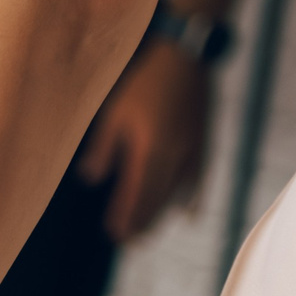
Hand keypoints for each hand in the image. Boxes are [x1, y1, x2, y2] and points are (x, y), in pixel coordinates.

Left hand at [74, 40, 209, 243]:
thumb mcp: (115, 113)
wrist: (185, 52)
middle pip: (157, 201)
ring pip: (177, 195)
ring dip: (161, 216)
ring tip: (148, 234)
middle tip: (128, 242)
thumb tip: (91, 179)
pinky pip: (198, 180)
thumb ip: (103, 149)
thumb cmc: (145, 80)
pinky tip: (187, 215)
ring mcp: (193, 150)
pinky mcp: (204, 141)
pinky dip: (191, 200)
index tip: (114, 234)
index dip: (125, 217)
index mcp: (150, 151)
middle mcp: (174, 157)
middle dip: (142, 223)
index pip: (136, 195)